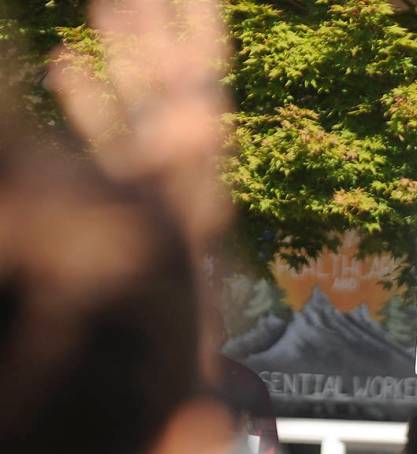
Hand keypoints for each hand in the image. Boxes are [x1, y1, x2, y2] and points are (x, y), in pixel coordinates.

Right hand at [49, 0, 232, 245]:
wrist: (159, 306)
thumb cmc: (176, 267)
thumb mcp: (186, 213)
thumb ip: (188, 166)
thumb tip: (199, 122)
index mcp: (200, 138)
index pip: (203, 63)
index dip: (198, 20)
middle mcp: (178, 140)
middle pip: (165, 65)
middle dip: (151, 22)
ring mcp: (148, 155)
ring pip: (133, 90)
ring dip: (119, 48)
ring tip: (106, 2)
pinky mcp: (119, 181)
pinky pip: (100, 129)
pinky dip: (82, 97)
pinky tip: (60, 63)